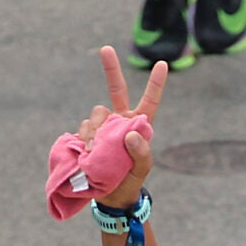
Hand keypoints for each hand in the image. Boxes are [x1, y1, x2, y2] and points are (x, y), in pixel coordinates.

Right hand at [84, 46, 163, 205]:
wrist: (109, 196)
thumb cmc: (130, 180)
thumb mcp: (143, 169)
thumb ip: (142, 152)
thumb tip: (129, 132)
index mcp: (137, 124)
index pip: (149, 101)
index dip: (155, 83)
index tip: (162, 64)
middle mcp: (119, 121)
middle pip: (116, 89)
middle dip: (111, 68)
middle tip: (105, 49)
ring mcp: (101, 128)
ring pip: (95, 113)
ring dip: (94, 129)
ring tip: (94, 150)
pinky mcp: (86, 137)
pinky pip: (82, 129)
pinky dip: (84, 139)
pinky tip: (86, 153)